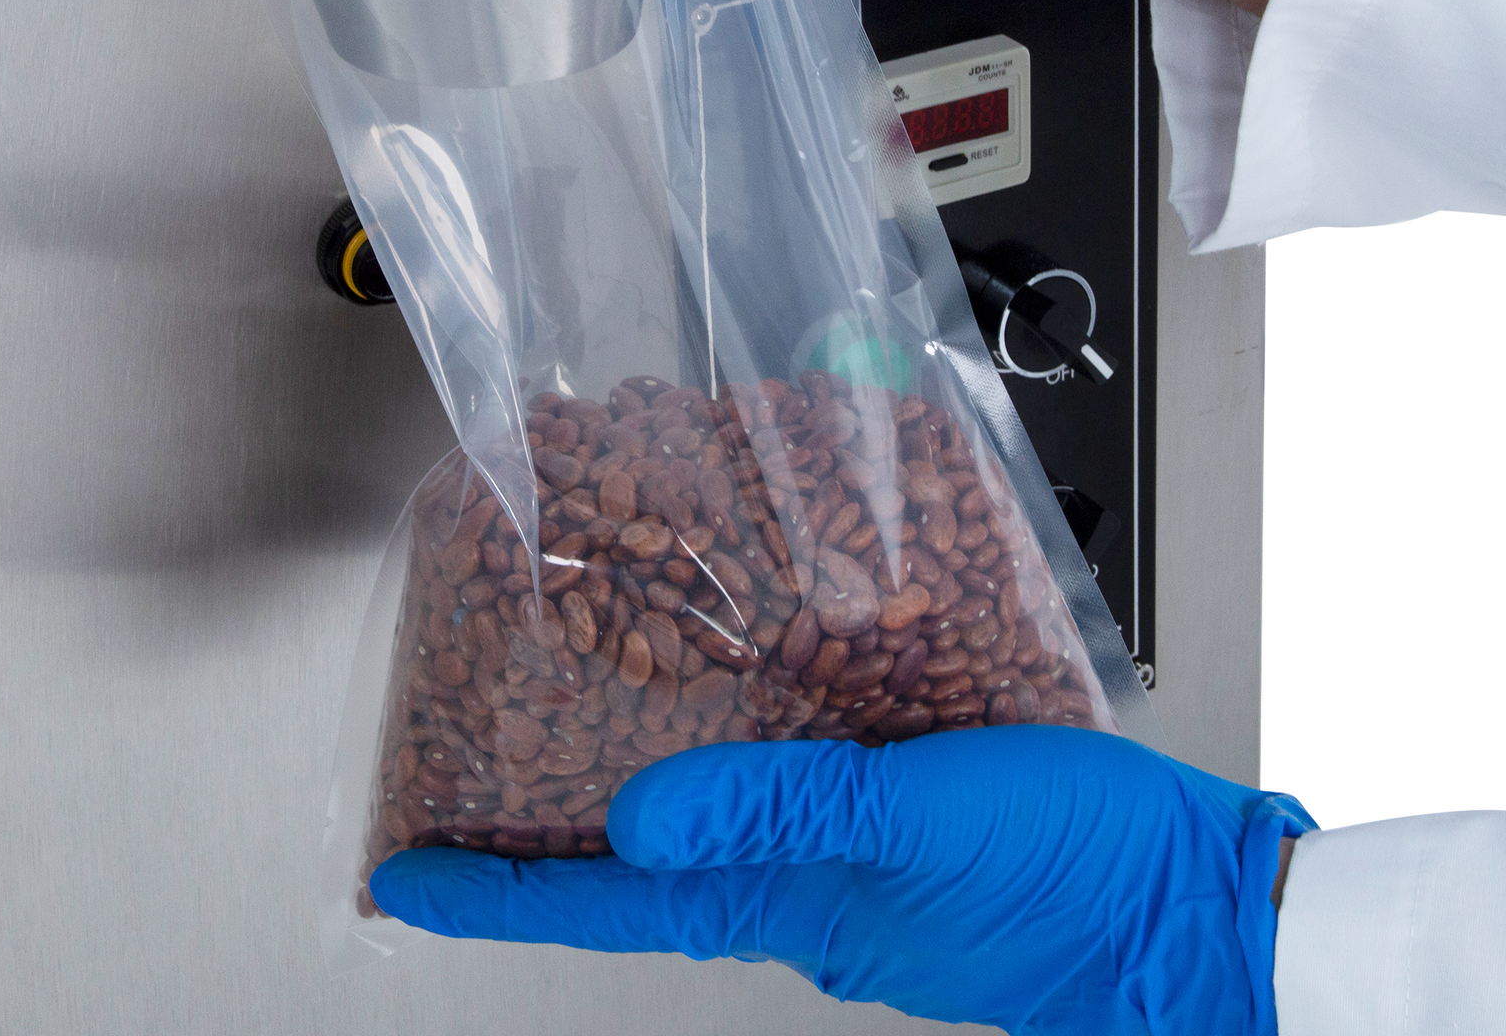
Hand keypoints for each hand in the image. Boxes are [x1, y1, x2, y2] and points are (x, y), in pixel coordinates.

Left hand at [371, 726, 1313, 1034]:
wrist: (1197, 913)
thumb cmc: (1072, 879)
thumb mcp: (917, 825)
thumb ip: (784, 809)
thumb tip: (640, 816)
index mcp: (790, 902)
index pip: (606, 906)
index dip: (496, 891)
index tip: (401, 877)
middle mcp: (803, 888)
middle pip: (643, 868)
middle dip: (551, 832)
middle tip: (477, 775)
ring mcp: (852, 857)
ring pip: (715, 817)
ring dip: (641, 775)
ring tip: (589, 707)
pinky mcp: (904, 814)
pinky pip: (792, 781)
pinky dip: (744, 743)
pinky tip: (755, 684)